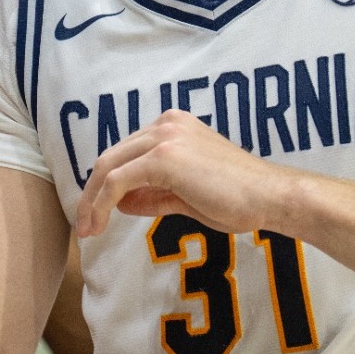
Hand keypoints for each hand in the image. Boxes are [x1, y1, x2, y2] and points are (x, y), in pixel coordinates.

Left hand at [76, 111, 293, 238]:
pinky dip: (101, 203)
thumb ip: (154, 194)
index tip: (97, 212)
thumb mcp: (187, 195)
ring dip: (92, 200)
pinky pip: (118, 181)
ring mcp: (164, 136)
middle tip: (85, 224)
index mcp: (174, 126)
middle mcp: (166, 124)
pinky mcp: (163, 157)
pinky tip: (99, 224)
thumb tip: (122, 201)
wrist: (269, 197)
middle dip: (92, 192)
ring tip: (88, 229)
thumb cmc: (239, 199)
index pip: (127, 153)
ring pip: (109, 166)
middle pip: (112, 156)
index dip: (106, 183)